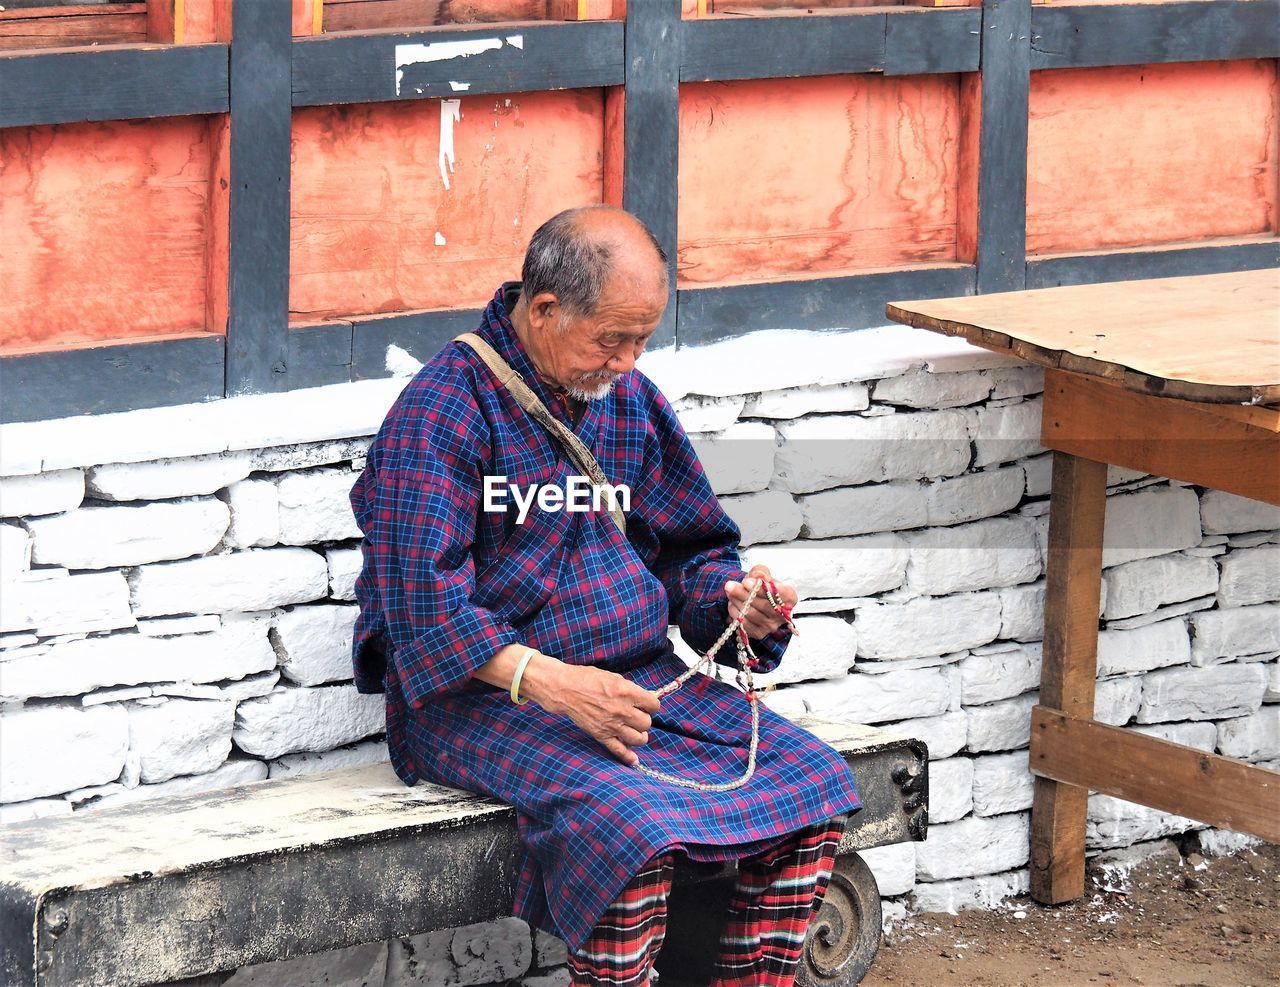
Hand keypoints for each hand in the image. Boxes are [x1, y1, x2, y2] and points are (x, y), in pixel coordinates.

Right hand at [535, 662, 661, 766]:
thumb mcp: (614, 677)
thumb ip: (631, 689)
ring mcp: (612, 725)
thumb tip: (644, 698)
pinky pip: (619, 750)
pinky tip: (634, 759)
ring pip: (638, 739)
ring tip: (637, 732)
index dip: (652, 704)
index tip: (647, 704)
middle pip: (647, 723)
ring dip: (640, 735)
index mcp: (626, 692)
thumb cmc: (587, 679)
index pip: (654, 705)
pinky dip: (628, 757)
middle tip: (638, 715)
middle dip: (645, 719)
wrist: (565, 689)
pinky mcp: (601, 735)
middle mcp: (622, 710)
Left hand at [724, 563, 797, 639]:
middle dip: (744, 594)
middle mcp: (783, 614)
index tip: (746, 581)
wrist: (754, 597)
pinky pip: (744, 623)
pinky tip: (732, 603)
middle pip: (764, 605)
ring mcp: (771, 626)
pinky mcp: (759, 633)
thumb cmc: (760, 585)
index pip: (781, 594)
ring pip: (752, 614)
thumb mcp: (762, 574)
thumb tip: (758, 576)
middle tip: (730, 585)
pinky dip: (735, 612)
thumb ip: (761, 572)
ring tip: (730, 591)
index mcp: (790, 597)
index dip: (763, 588)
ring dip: (737, 601)